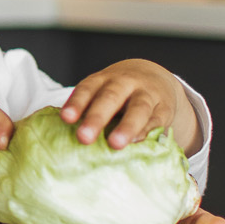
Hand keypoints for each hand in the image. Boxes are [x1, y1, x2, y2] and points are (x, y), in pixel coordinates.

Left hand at [58, 60, 199, 154]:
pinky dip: (148, 131)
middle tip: (83, 138)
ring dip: (126, 126)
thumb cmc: (117, 94)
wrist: (155, 79)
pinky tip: (138, 143)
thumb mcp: (102, 93)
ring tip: (115, 144)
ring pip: (138, 108)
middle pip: (110, 97)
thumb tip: (59, 138)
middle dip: (97, 117)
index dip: (76, 103)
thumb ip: (86, 111)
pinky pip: (156, 120)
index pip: (87, 88)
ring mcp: (147, 94)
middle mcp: (125, 83)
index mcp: (103, 79)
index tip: (66, 119)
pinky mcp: (164, 108)